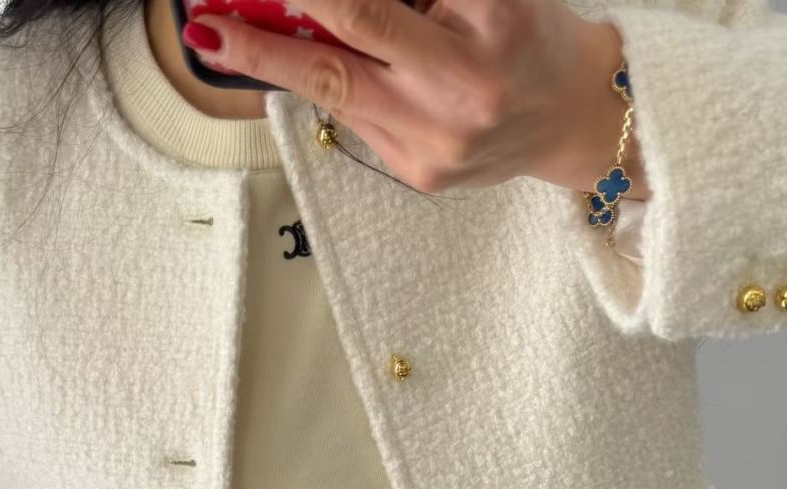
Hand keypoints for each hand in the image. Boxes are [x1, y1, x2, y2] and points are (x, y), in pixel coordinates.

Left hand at [183, 0, 646, 197]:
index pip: (381, 0)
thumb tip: (321, 1)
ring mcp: (438, 138)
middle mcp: (462, 83)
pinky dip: (326, 84)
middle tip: (209, 14)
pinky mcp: (421, 172)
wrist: (577, 118)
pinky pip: (357, 121)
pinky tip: (297, 64)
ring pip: (337, 90)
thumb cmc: (528, 37)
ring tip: (219, 37)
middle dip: (270, 27)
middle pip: (349, 40)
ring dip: (269, 60)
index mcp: (491, 19)